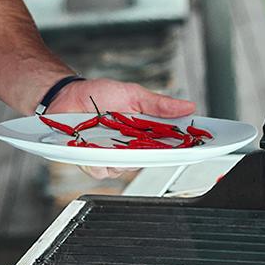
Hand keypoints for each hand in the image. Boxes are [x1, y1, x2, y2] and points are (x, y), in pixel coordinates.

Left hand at [48, 78, 196, 180]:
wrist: (67, 95)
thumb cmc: (99, 95)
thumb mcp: (133, 94)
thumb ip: (158, 105)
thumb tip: (188, 106)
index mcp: (144, 133)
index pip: (169, 146)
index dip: (184, 149)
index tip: (197, 147)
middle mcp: (129, 148)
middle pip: (149, 161)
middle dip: (150, 153)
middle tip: (144, 140)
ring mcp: (110, 156)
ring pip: (124, 169)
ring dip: (120, 155)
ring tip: (111, 137)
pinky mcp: (91, 161)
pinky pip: (100, 170)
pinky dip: (97, 159)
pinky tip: (92, 146)